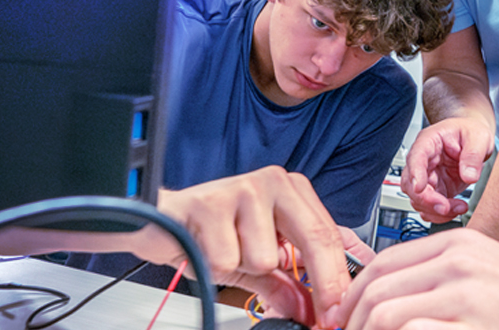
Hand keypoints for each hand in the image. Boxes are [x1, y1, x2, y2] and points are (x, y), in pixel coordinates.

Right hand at [133, 166, 354, 326]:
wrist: (157, 222)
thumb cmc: (210, 233)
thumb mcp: (256, 261)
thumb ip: (285, 284)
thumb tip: (310, 310)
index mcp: (291, 191)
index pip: (329, 234)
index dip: (338, 277)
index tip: (341, 309)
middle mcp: (272, 182)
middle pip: (313, 239)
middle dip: (320, 284)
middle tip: (320, 316)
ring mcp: (242, 189)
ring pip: (264, 257)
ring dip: (243, 269)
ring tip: (223, 252)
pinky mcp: (210, 204)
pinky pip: (228, 259)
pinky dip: (215, 267)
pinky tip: (204, 248)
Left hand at [341, 229, 498, 329]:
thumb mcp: (485, 272)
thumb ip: (441, 275)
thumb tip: (388, 296)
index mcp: (460, 242)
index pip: (383, 262)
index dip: (353, 292)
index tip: (343, 316)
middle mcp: (460, 262)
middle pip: (377, 288)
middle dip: (352, 320)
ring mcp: (467, 296)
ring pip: (385, 314)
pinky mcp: (474, 329)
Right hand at [401, 117, 493, 222]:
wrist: (474, 139)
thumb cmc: (470, 132)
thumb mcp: (478, 136)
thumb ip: (473, 155)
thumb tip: (469, 176)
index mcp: (429, 141)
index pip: (416, 157)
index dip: (416, 173)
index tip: (420, 188)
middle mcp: (423, 161)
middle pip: (411, 183)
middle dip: (426, 199)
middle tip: (445, 207)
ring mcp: (428, 177)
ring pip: (417, 199)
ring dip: (435, 210)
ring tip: (459, 208)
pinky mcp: (436, 190)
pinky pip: (429, 207)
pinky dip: (440, 214)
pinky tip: (456, 210)